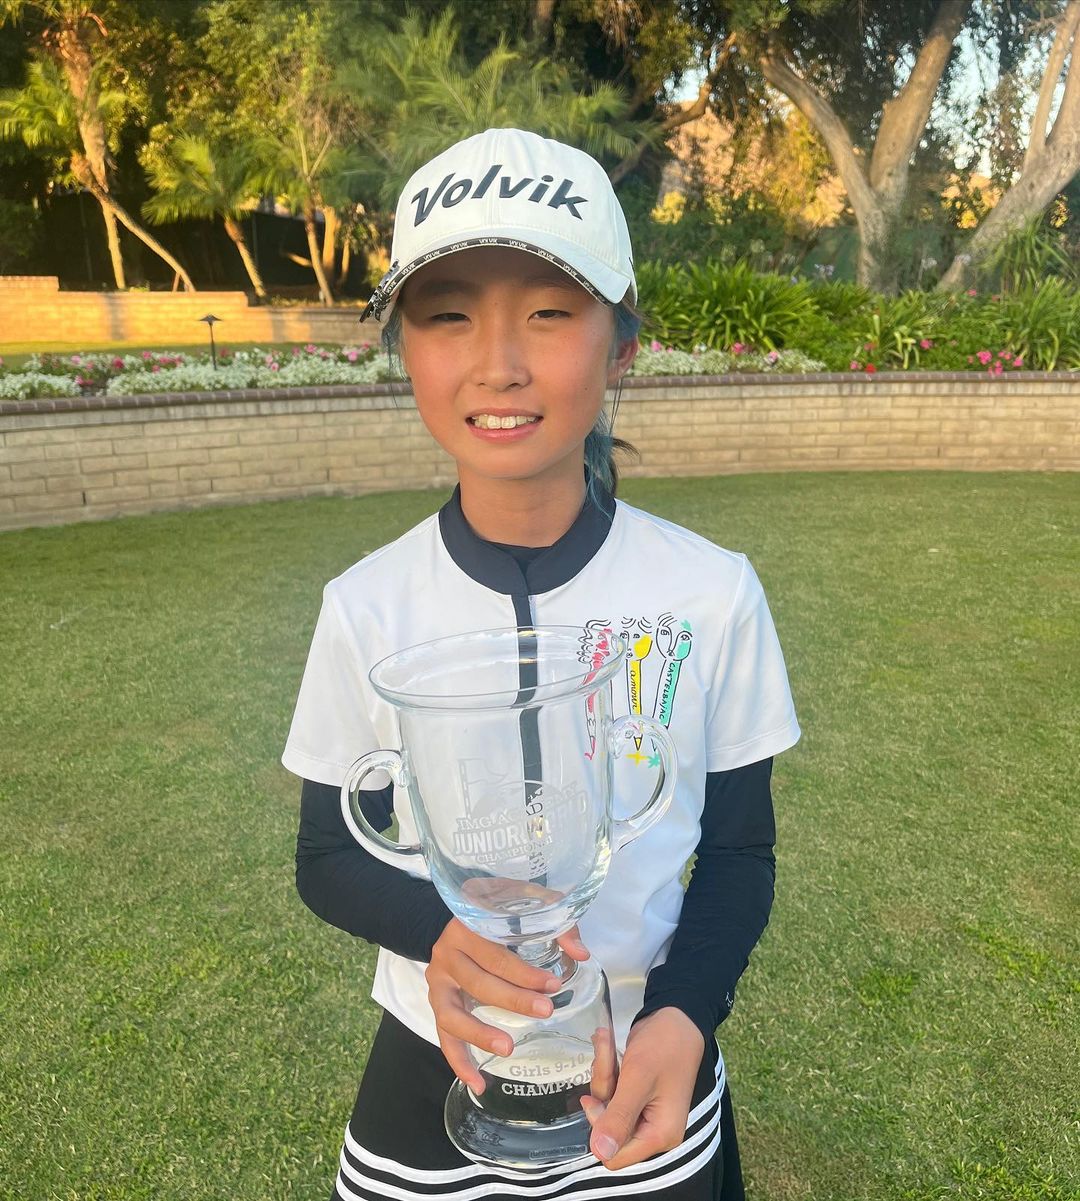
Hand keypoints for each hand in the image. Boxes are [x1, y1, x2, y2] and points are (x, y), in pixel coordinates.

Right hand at [425, 919, 590, 1093]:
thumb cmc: (498, 916)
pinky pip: (443, 1036)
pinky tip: (478, 1083)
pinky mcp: (436, 1002)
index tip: (552, 986)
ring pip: (452, 1014)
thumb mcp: (525, 908)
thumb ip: (556, 926)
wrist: (461, 918)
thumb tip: (582, 954)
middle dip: (513, 1000)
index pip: (495, 955)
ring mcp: (438, 980)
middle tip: (545, 1012)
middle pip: (478, 983)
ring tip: (507, 1048)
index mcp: (466, 927)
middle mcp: (446, 953)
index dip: (524, 973)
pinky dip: (458, 1061)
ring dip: (480, 1034)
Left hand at [580, 1007, 704, 1170]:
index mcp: (659, 1135)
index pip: (615, 1156)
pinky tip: (608, 1041)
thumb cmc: (663, 1046)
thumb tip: (600, 1152)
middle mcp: (653, 1129)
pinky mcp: (637, 1095)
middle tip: (604, 1054)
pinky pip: (612, 1090)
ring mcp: (645, 1112)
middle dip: (603, 1088)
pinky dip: (608, 1066)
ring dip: (604, 1070)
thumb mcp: (638, 1079)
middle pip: (608, 1126)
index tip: (596, 1098)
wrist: (676, 1016)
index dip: (601, 1128)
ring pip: (607, 1104)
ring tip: (606, 1040)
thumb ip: (619, 1117)